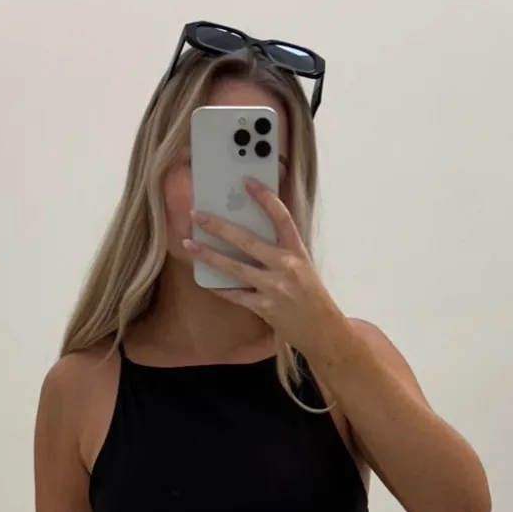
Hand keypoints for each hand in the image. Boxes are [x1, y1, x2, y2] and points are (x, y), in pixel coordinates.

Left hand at [186, 179, 352, 361]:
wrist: (322, 329)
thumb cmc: (310, 295)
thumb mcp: (302, 265)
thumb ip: (280, 249)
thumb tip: (248, 233)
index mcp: (297, 250)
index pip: (281, 216)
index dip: (264, 197)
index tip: (246, 181)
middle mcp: (286, 266)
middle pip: (248, 241)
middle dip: (219, 226)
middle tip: (197, 214)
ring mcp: (274, 288)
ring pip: (235, 268)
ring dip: (209, 256)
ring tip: (190, 244)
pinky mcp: (265, 308)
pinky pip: (236, 295)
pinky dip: (220, 288)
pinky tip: (205, 280)